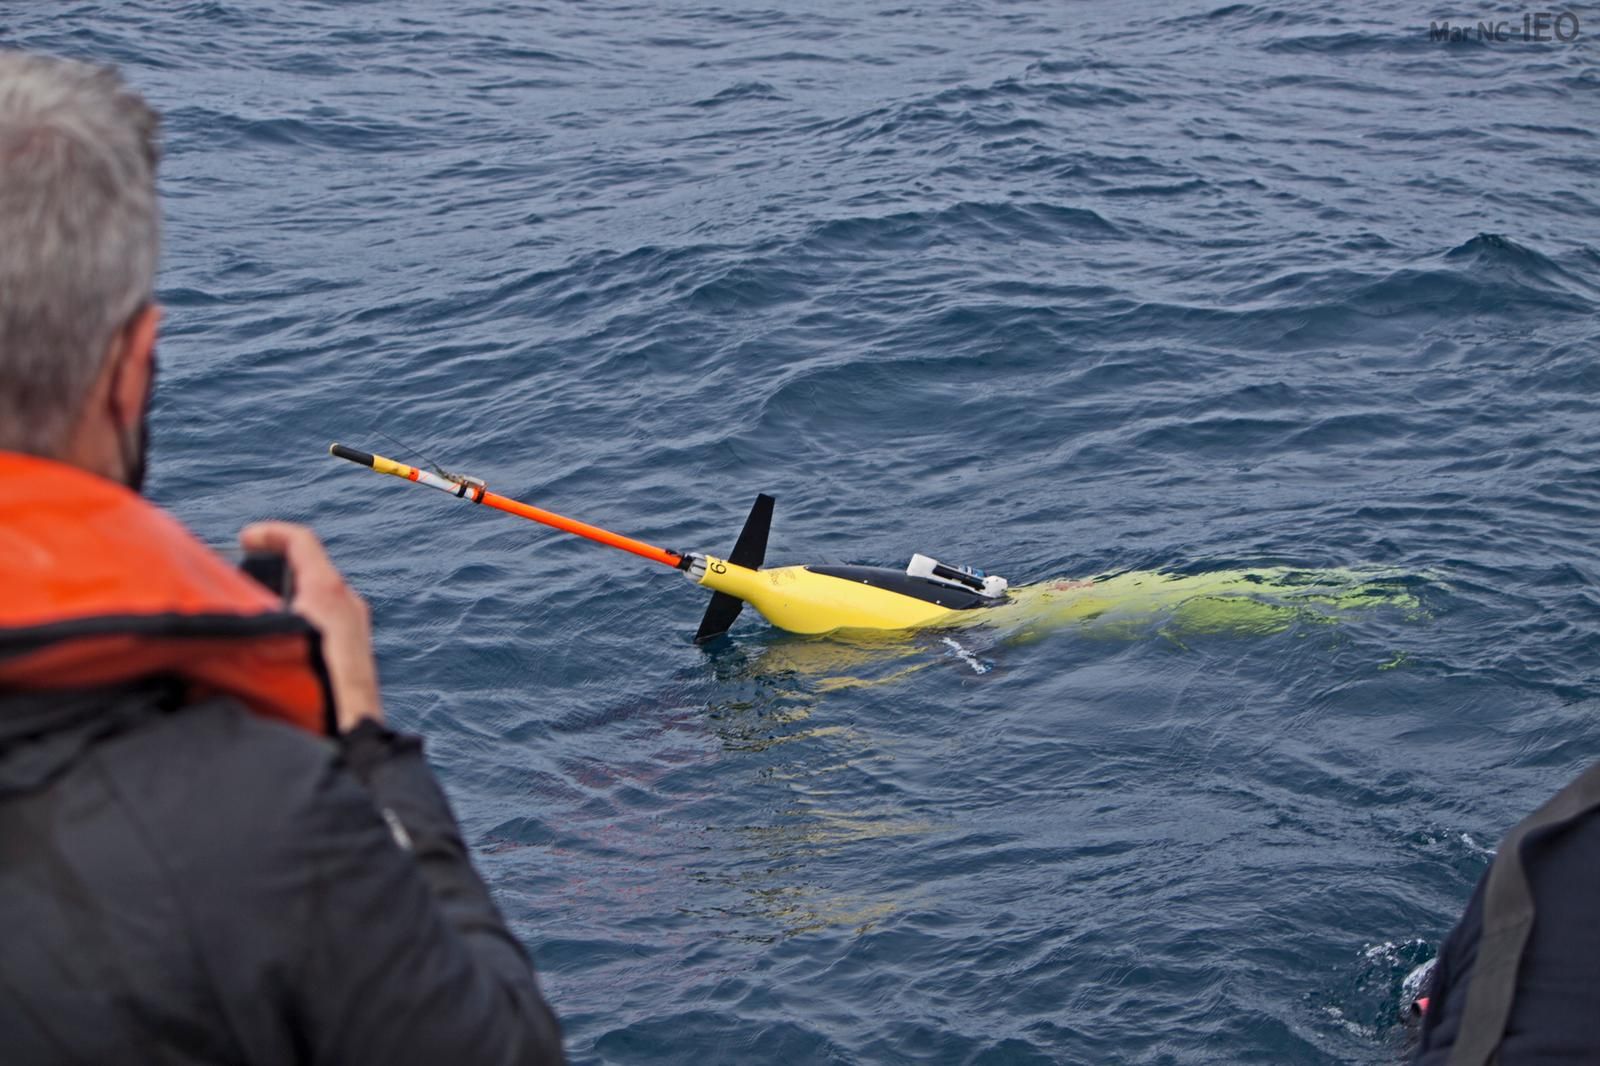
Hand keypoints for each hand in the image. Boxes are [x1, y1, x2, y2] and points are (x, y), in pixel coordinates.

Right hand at [239, 522, 383, 731]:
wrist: (353, 741)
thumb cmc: (313, 696)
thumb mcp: (267, 650)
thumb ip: (236, 632)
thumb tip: (197, 637)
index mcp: (329, 594)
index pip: (302, 542)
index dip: (270, 533)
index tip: (245, 538)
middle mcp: (349, 606)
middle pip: (310, 571)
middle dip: (275, 570)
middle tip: (241, 584)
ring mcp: (358, 631)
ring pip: (319, 601)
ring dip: (287, 601)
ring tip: (253, 622)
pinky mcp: (358, 657)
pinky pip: (327, 627)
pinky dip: (302, 625)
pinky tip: (276, 651)